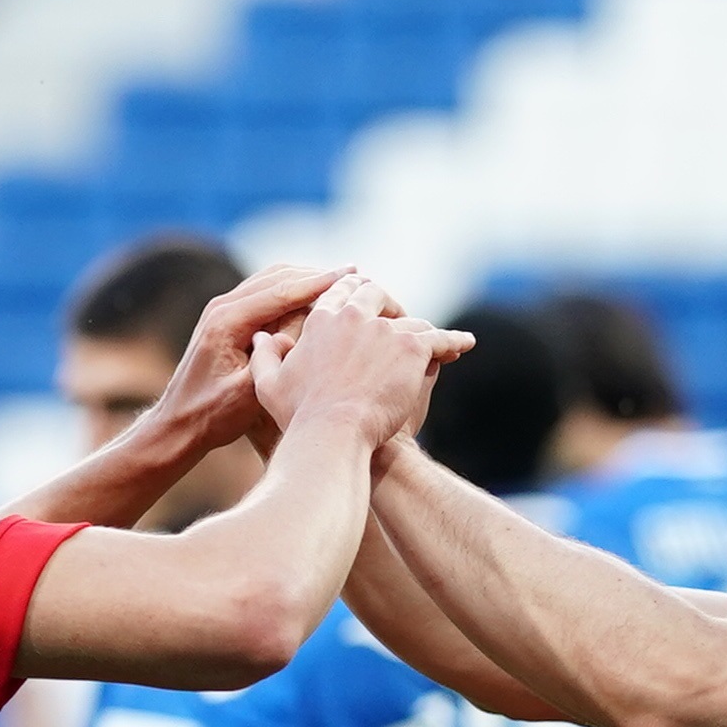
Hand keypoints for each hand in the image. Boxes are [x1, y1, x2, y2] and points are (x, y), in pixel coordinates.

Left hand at [138, 263, 349, 456]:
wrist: (178, 424)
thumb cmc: (212, 416)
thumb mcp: (248, 394)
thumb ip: (275, 361)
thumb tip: (305, 330)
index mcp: (227, 322)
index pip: (282, 291)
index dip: (320, 282)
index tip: (353, 275)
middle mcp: (223, 307)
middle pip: (279, 277)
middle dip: (318, 274)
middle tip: (357, 274)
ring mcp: (223, 311)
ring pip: (273, 281)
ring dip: (307, 279)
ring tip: (344, 282)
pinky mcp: (228, 319)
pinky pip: (266, 294)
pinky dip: (293, 291)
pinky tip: (317, 301)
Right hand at [251, 275, 473, 451]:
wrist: (333, 436)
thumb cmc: (299, 418)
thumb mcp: (270, 386)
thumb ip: (264, 356)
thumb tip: (260, 336)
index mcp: (321, 319)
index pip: (340, 291)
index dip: (352, 290)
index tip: (362, 293)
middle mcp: (354, 315)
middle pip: (376, 294)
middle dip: (387, 302)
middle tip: (397, 315)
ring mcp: (386, 329)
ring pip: (410, 319)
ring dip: (419, 328)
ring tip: (432, 341)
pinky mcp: (412, 348)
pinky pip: (439, 338)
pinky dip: (453, 341)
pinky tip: (465, 344)